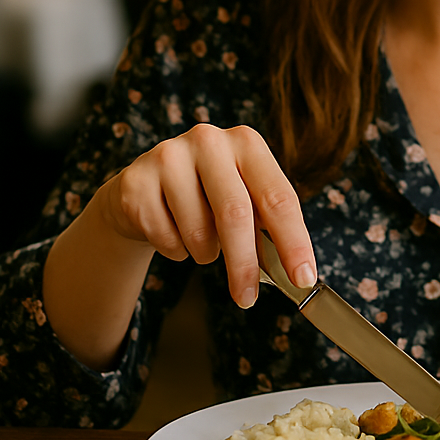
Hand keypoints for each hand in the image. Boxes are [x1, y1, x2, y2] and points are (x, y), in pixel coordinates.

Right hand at [87, 123, 315, 307]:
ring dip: (205, 253)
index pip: (278, 197)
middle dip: (244, 264)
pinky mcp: (136, 181)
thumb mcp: (243, 200)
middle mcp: (209, 140)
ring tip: (202, 241)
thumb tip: (295, 273)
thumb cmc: (206, 197)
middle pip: (235, 213)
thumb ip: (267, 229)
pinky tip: (172, 230)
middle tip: (247, 298)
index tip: (303, 278)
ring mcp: (168, 156)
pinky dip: (175, 250)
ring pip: (197, 231)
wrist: (146, 188)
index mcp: (247, 143)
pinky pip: (165, 238)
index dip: (294, 241)